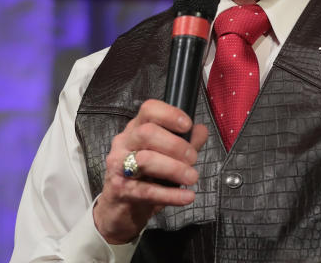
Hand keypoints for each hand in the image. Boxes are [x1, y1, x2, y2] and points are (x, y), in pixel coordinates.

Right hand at [93, 99, 207, 243]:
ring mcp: (119, 166)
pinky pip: (147, 190)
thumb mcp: (165, 156)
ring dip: (174, 168)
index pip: (148, 110)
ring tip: (192, 178)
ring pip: (145, 160)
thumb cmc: (144, 177)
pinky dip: (171, 194)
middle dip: (175, 145)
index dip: (170, 114)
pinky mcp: (121, 190)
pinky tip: (187, 196)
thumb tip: (201, 130)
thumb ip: (185, 142)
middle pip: (146, 133)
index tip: (187, 125)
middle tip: (193, 158)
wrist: (119, 209)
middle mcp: (124, 143)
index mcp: (135, 129)